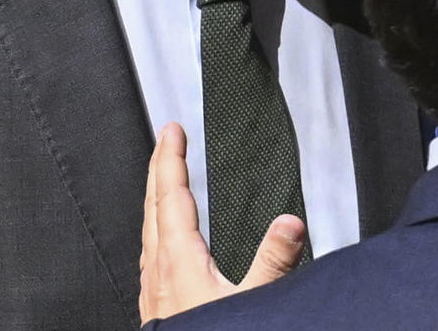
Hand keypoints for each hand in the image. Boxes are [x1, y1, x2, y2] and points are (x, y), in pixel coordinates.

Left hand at [139, 123, 306, 320]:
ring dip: (156, 199)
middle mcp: (158, 271)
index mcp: (177, 261)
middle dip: (159, 169)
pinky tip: (163, 242)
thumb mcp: (250, 301)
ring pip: (147, 230)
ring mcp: (152, 289)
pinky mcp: (156, 306)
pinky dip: (156, 230)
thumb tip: (290, 222)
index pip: (171, 196)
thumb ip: (272, 261)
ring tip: (164, 182)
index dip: (171, 159)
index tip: (172, 131)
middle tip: (165, 140)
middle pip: (152, 207)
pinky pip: (149, 253)